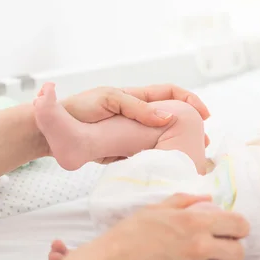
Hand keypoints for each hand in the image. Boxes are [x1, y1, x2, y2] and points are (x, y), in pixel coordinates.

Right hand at [58, 193, 248, 259]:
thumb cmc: (131, 233)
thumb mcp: (157, 209)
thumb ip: (186, 201)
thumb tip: (208, 198)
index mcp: (196, 222)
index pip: (240, 225)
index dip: (240, 229)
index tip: (233, 232)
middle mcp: (200, 246)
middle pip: (239, 253)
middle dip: (232, 253)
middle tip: (220, 253)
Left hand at [61, 84, 210, 162]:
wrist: (54, 131)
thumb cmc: (80, 110)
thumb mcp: (110, 101)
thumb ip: (138, 109)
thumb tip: (167, 117)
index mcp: (137, 97)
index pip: (172, 93)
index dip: (191, 100)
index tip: (204, 115)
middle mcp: (139, 114)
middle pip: (173, 117)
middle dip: (192, 127)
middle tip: (205, 141)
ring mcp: (134, 132)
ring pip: (164, 136)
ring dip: (180, 144)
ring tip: (194, 157)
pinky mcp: (126, 148)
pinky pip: (150, 151)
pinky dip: (162, 157)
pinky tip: (170, 166)